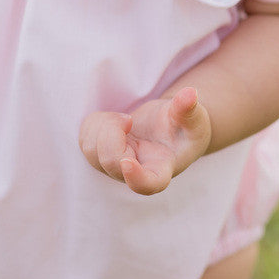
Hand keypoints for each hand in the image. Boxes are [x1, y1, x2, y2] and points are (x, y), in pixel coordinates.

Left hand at [79, 87, 211, 195]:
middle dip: (112, 134)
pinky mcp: (101, 153)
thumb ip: (188, 108)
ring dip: (103, 127)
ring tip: (125, 120)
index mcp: (161, 169)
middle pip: (111, 163)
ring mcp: (115, 166)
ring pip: (91, 152)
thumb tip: (190, 93)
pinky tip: (114, 121)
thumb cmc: (185, 127)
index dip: (135, 178)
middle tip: (128, 120)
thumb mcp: (193, 117)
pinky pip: (85, 140)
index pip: (147, 185)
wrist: (171, 129)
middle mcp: (135, 173)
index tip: (127, 162)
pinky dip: (95, 124)